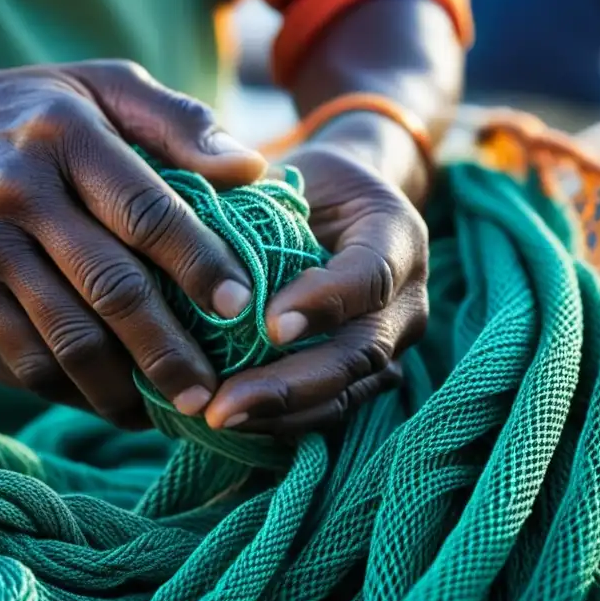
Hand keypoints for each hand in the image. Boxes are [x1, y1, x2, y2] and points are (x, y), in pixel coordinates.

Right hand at [0, 60, 267, 427]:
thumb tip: (250, 169)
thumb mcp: (105, 85)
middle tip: (210, 395)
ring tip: (166, 413)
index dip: (197, 262)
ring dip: (119, 388)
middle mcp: (23, 193)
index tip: (240, 306)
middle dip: (166, 352)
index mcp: (69, 137)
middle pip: (108, 289)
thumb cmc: (36, 109)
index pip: (144, 210)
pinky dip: (67, 390)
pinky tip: (108, 401)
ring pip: (62, 338)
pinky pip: (17, 357)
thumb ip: (180, 121)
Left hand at [200, 121, 429, 435]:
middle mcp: (406, 298)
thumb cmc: (303, 185)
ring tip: (220, 421)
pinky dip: (281, 420)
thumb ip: (258, 205)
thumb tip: (193, 237)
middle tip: (224, 405)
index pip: (369, 276)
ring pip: (347, 392)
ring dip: (282, 414)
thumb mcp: (287, 177)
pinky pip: (331, 408)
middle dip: (290, 384)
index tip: (270, 326)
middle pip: (360, 352)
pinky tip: (230, 424)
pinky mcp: (367, 376)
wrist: (338, 208)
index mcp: (396, 235)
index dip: (324, 304)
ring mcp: (391, 343)